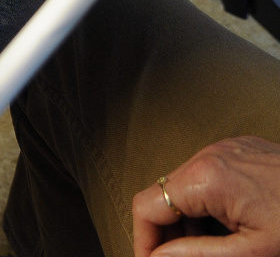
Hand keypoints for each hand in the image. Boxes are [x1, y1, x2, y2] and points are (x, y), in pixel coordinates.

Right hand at [132, 136, 279, 256]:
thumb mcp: (253, 251)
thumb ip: (199, 254)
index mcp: (206, 177)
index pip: (146, 207)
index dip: (143, 240)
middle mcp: (209, 155)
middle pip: (163, 195)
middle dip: (166, 232)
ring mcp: (225, 149)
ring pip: (184, 185)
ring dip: (187, 219)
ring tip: (210, 247)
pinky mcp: (240, 150)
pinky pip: (206, 174)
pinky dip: (206, 202)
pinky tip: (227, 225)